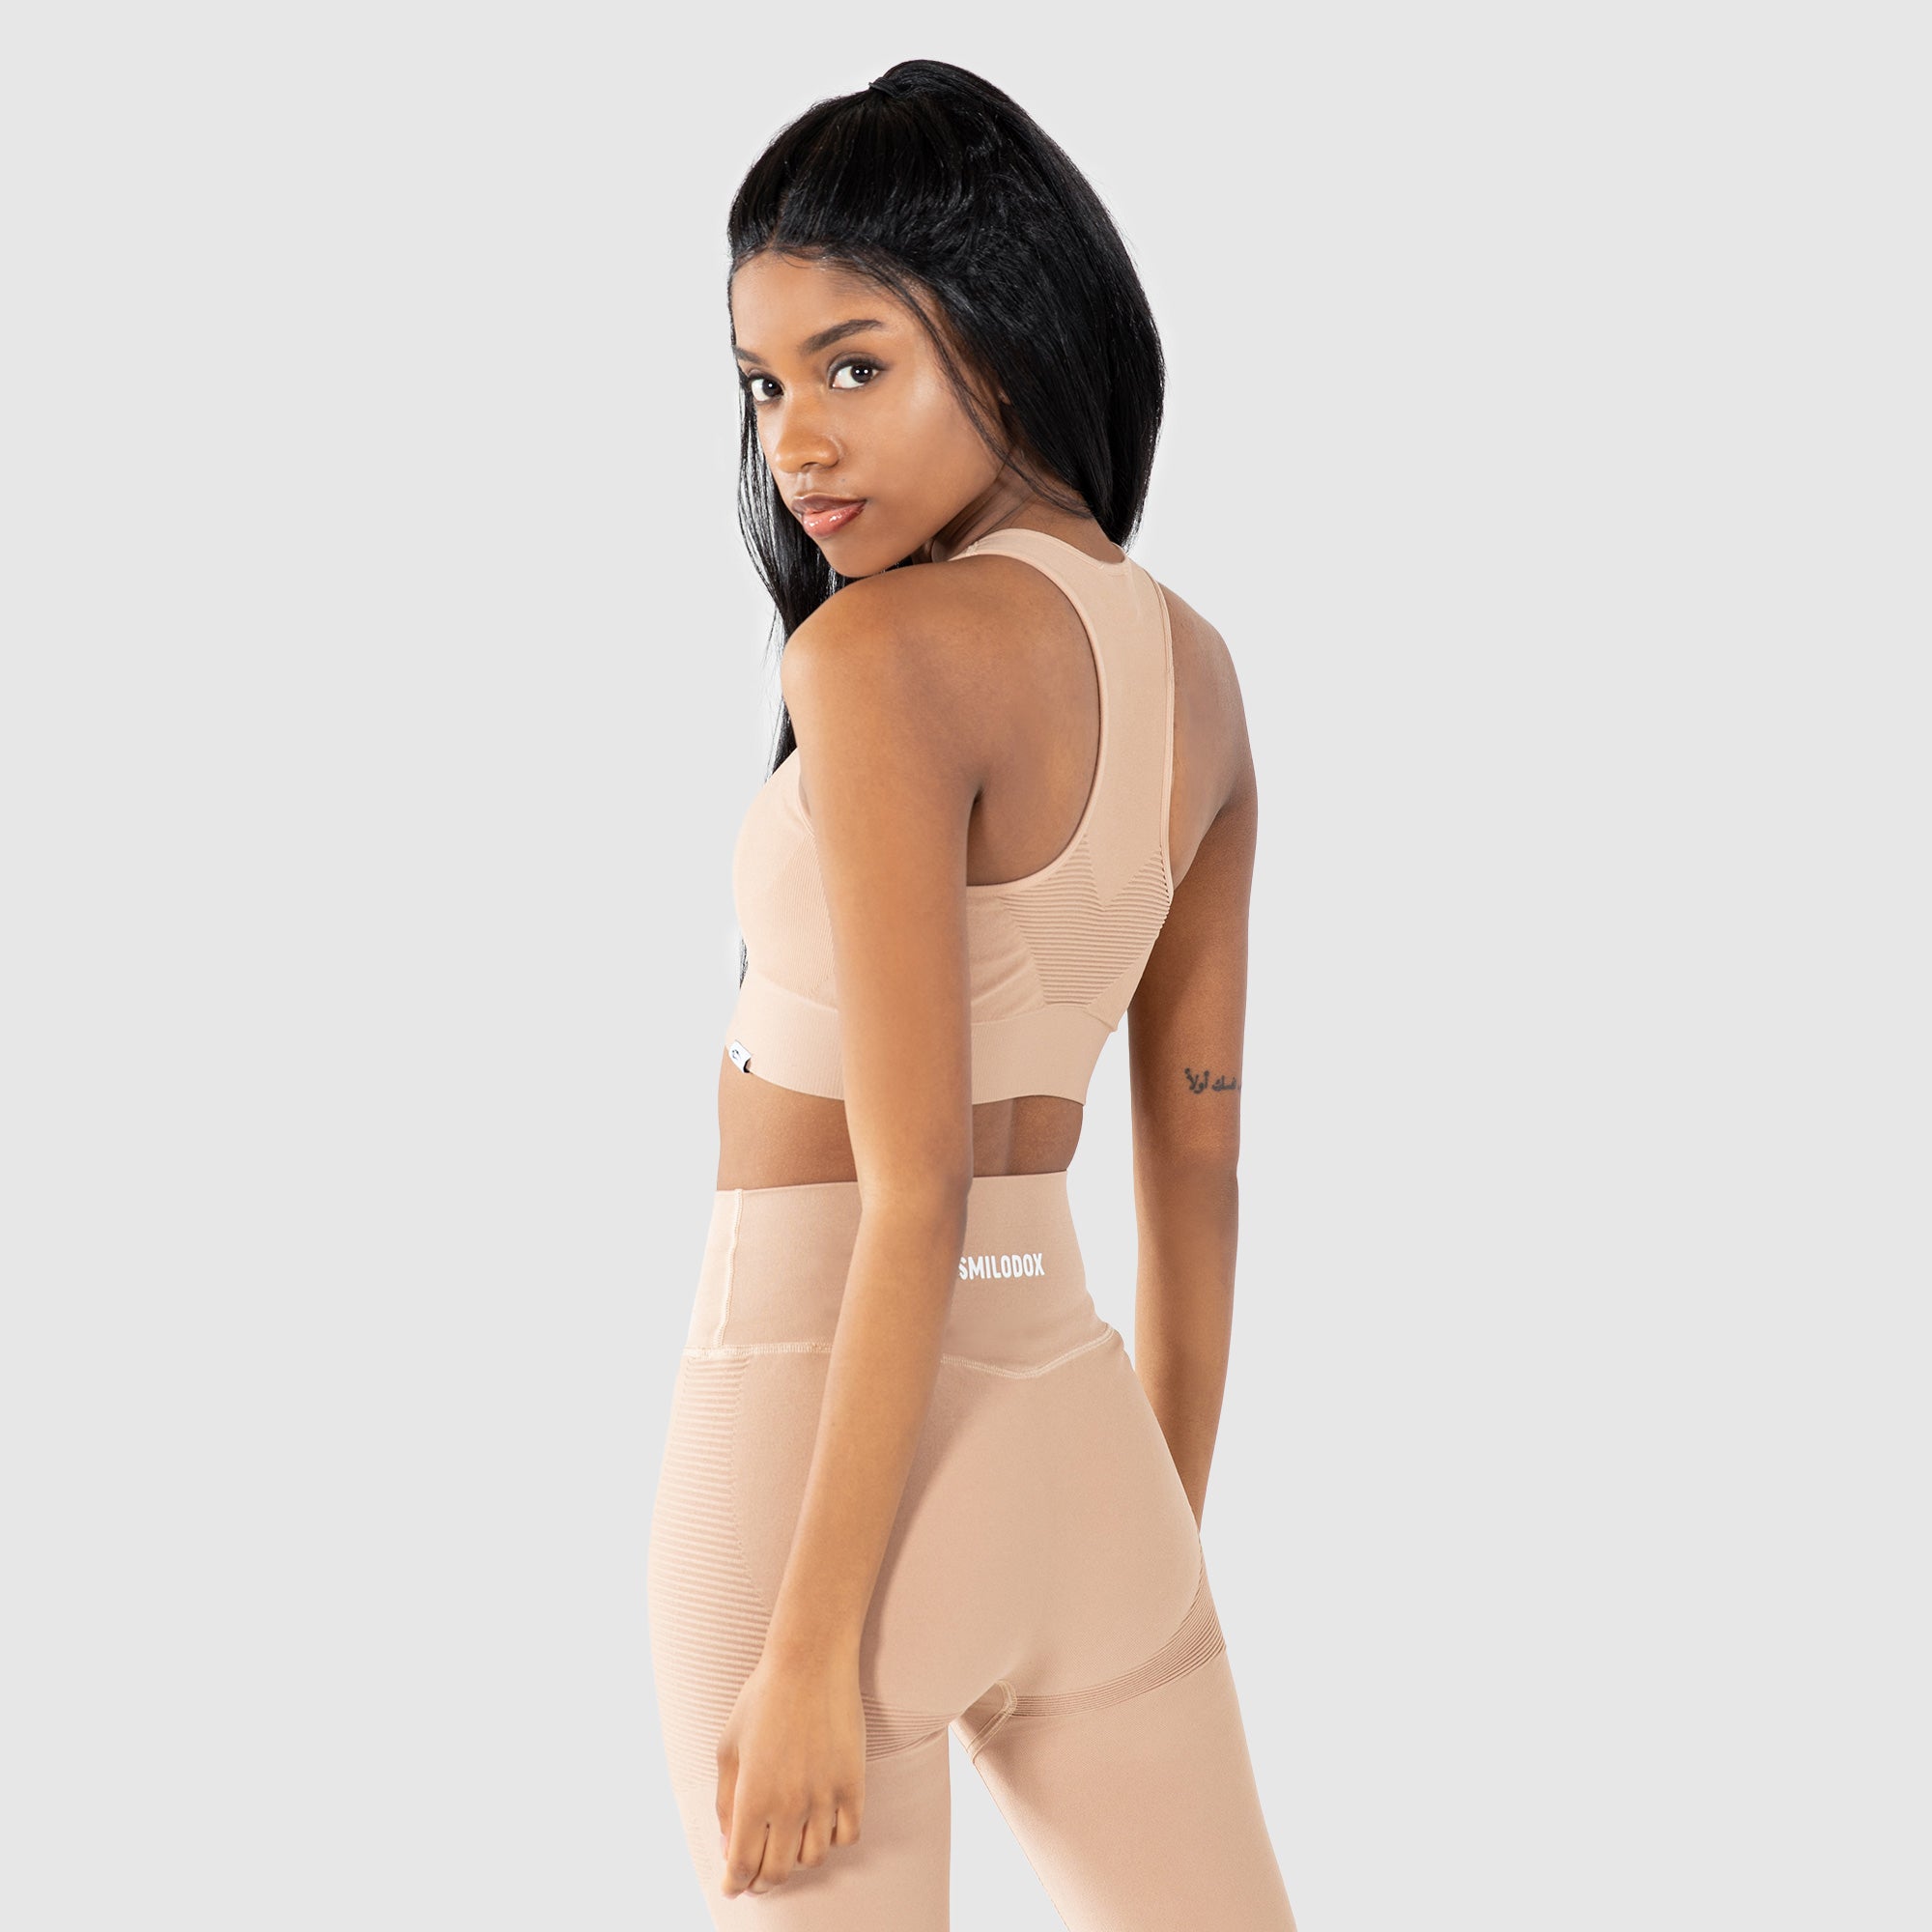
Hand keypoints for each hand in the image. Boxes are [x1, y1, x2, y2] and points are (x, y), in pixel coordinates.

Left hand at [715, 1641, 865, 1897]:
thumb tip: (729, 1845)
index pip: (742, 1866)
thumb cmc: (762, 1699)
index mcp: (753, 1797)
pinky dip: (833, 1840)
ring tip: (788, 1847)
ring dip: (796, 1860)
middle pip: (777, 1872)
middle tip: (756, 1876)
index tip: (732, 1886)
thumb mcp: (728, 1748)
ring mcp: (825, 1796)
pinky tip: (820, 1826)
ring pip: (813, 1858)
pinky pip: (847, 1835)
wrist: (810, 1662)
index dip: (734, 1884)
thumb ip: (725, 1802)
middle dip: (761, 1881)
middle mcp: (789, 1804)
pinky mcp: (853, 1784)